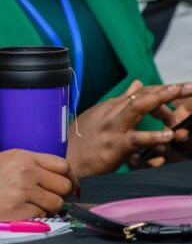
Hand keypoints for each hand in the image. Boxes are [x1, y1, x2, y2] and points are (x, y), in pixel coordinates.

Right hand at [0, 150, 78, 220]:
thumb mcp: (6, 160)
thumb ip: (32, 165)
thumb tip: (59, 177)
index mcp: (24, 157)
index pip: (63, 166)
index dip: (70, 177)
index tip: (70, 185)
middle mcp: (26, 172)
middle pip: (63, 185)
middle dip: (59, 193)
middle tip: (48, 196)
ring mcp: (24, 192)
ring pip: (57, 203)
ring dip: (49, 206)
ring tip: (33, 204)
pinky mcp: (20, 211)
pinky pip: (43, 215)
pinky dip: (36, 215)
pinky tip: (21, 210)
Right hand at [67, 80, 191, 176]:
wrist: (65, 159)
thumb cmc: (83, 140)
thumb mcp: (101, 116)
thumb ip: (122, 101)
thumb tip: (138, 84)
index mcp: (111, 106)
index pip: (141, 92)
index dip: (163, 89)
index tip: (182, 87)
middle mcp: (112, 112)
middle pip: (143, 95)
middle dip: (168, 90)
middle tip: (189, 86)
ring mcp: (113, 128)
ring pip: (138, 108)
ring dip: (160, 100)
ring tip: (179, 94)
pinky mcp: (114, 146)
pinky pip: (136, 139)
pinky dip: (153, 136)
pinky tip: (168, 135)